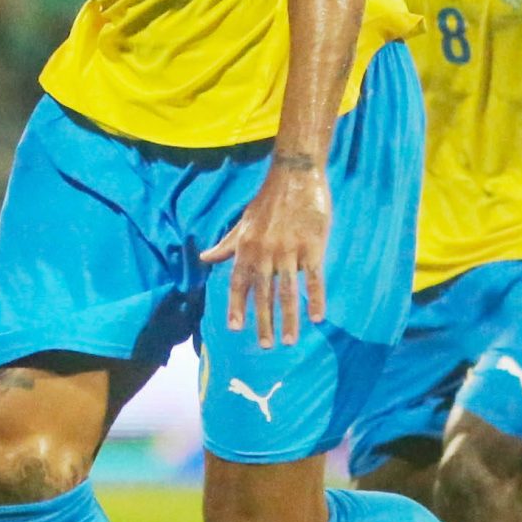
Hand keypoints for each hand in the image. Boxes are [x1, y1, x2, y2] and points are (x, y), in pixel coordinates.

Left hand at [204, 158, 330, 347]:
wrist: (295, 175)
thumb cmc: (268, 201)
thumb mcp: (243, 223)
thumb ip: (226, 245)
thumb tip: (205, 258)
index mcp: (247, 247)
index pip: (239, 282)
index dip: (237, 305)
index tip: (235, 327)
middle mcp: (265, 252)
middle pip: (264, 293)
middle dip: (263, 321)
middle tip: (266, 346)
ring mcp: (290, 250)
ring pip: (288, 290)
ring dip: (288, 318)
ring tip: (289, 340)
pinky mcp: (313, 246)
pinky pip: (314, 277)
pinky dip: (315, 297)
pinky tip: (317, 317)